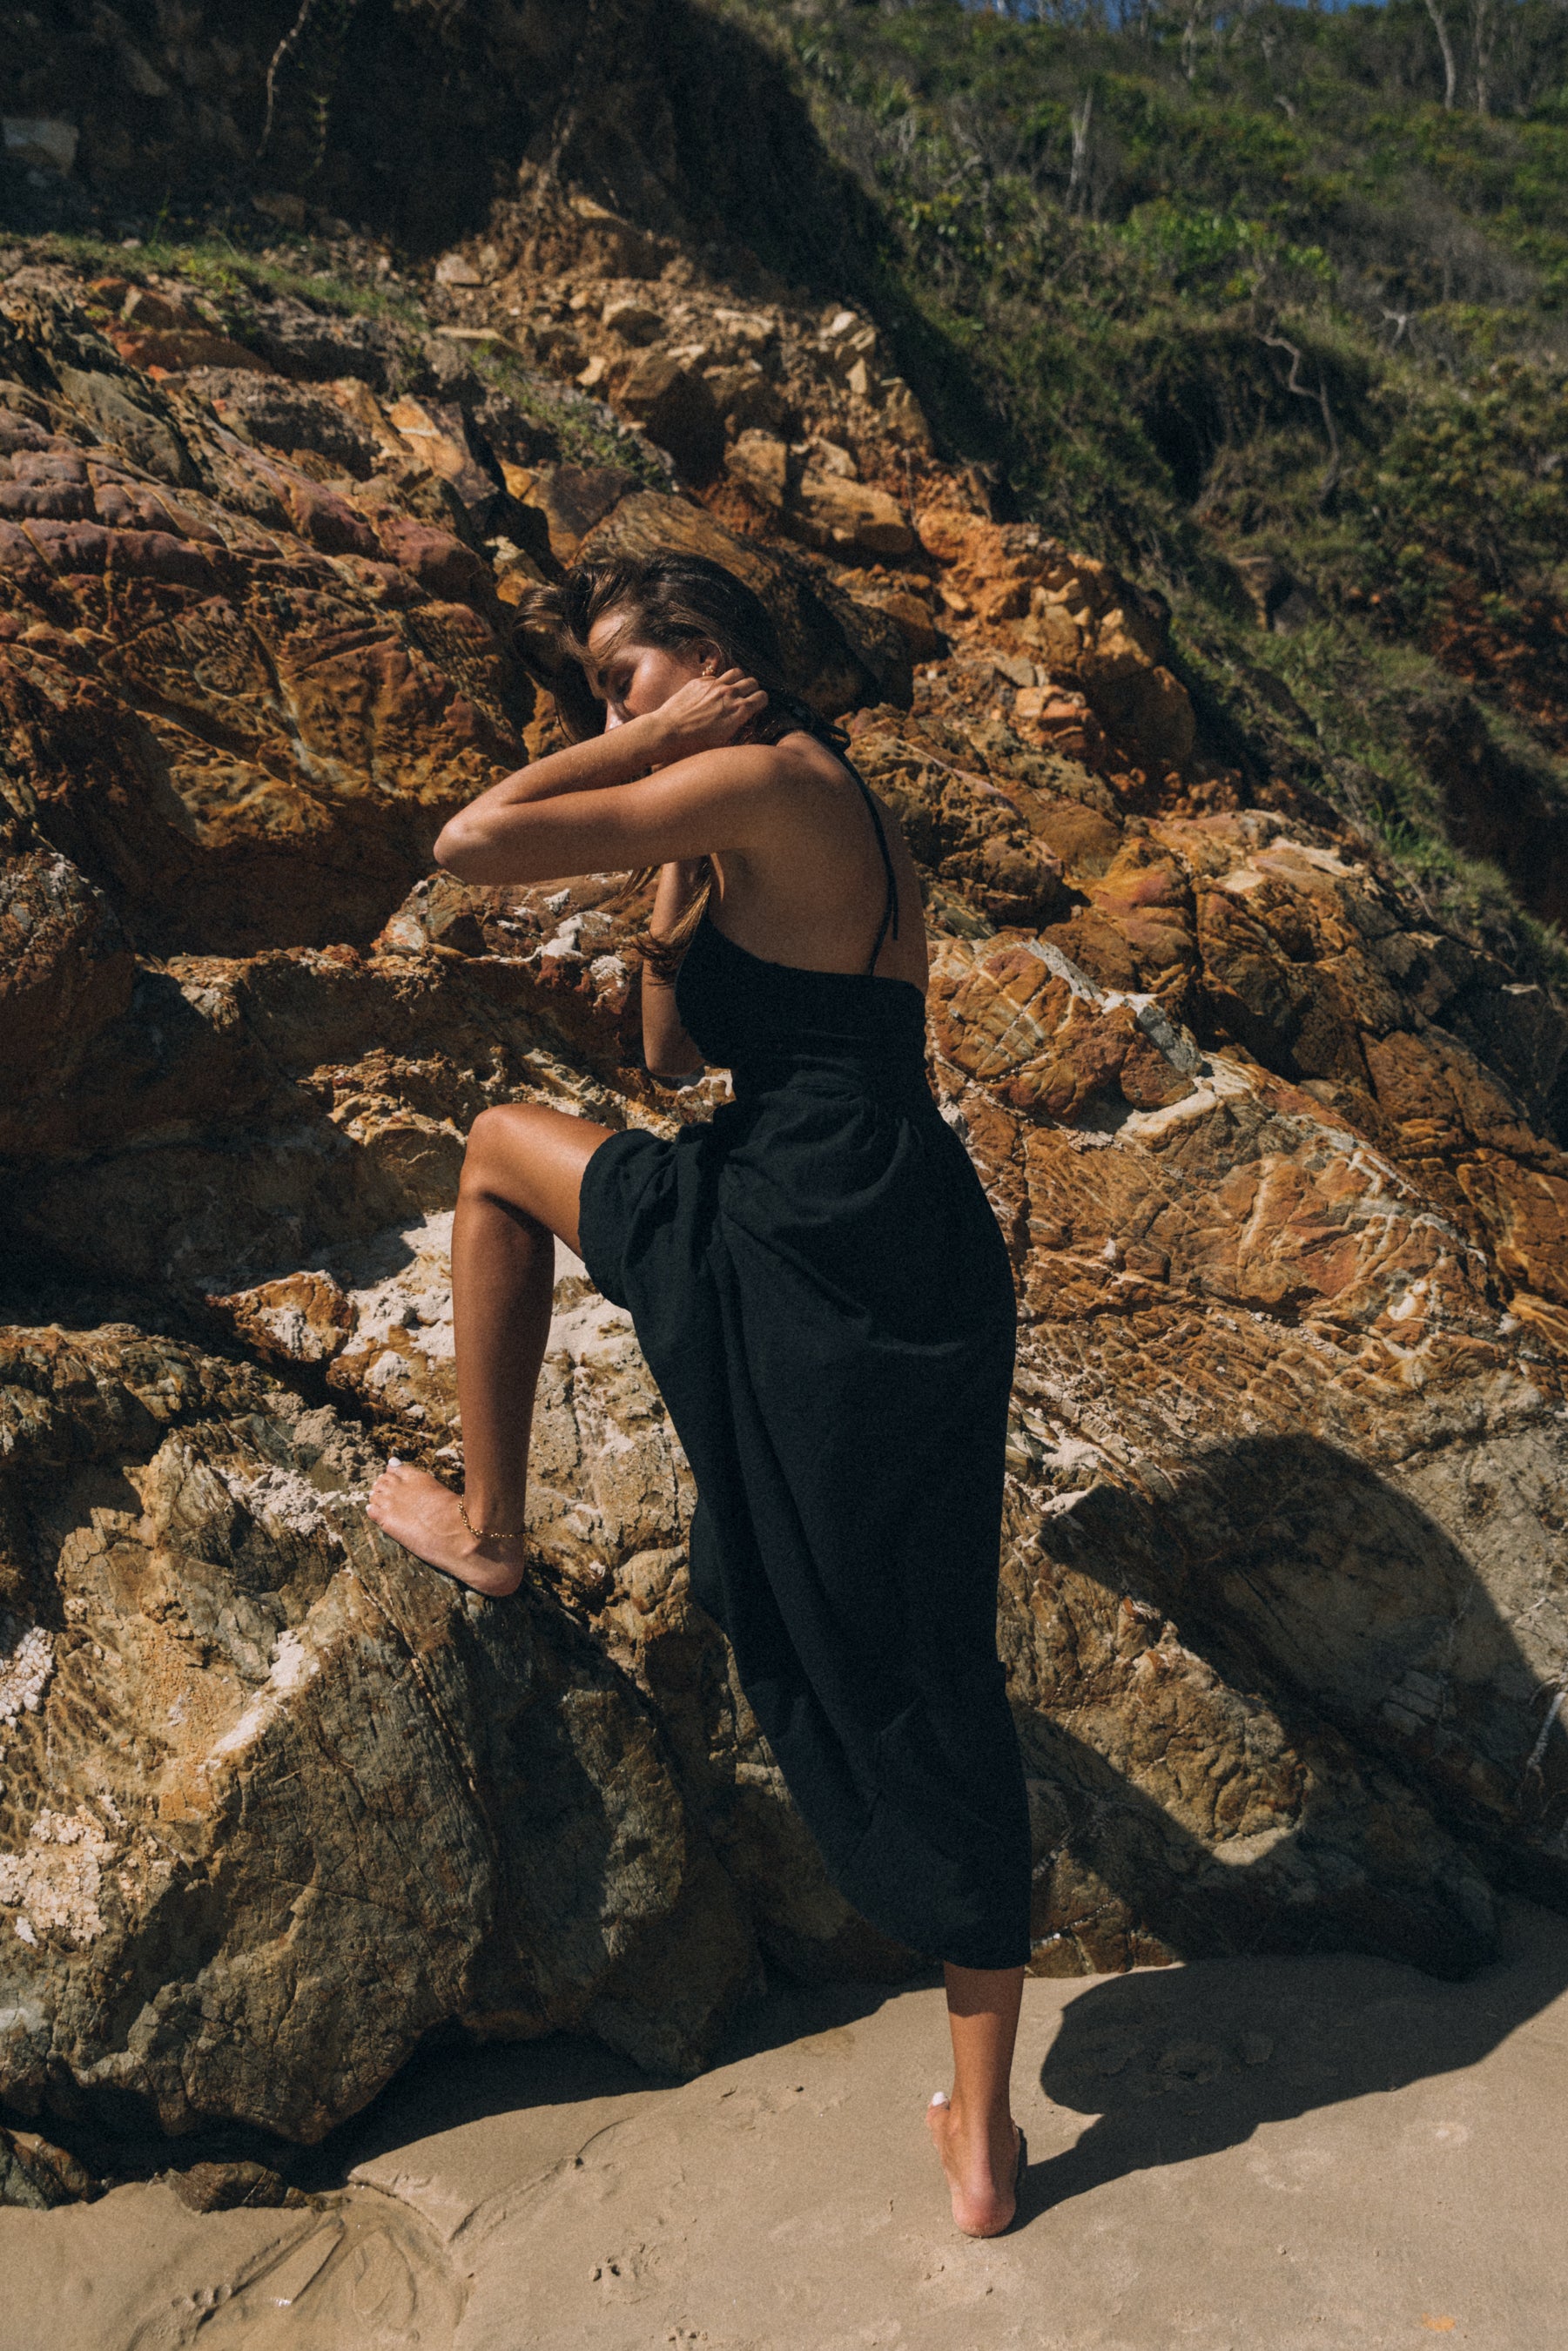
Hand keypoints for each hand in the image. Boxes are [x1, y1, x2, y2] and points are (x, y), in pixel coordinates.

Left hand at [647, 667, 768, 762]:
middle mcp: (730, 694)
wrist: (668, 731)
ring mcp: (715, 685)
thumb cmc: (695, 743)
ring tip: (733, 688)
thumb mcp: (723, 742)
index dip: (761, 701)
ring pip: (737, 672)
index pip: (762, 696)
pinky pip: (716, 676)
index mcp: (739, 710)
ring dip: (738, 680)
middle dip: (752, 689)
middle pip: (752, 681)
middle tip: (746, 696)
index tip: (757, 705)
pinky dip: (718, 682)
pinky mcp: (700, 681)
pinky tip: (711, 693)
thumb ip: (737, 726)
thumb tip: (743, 720)